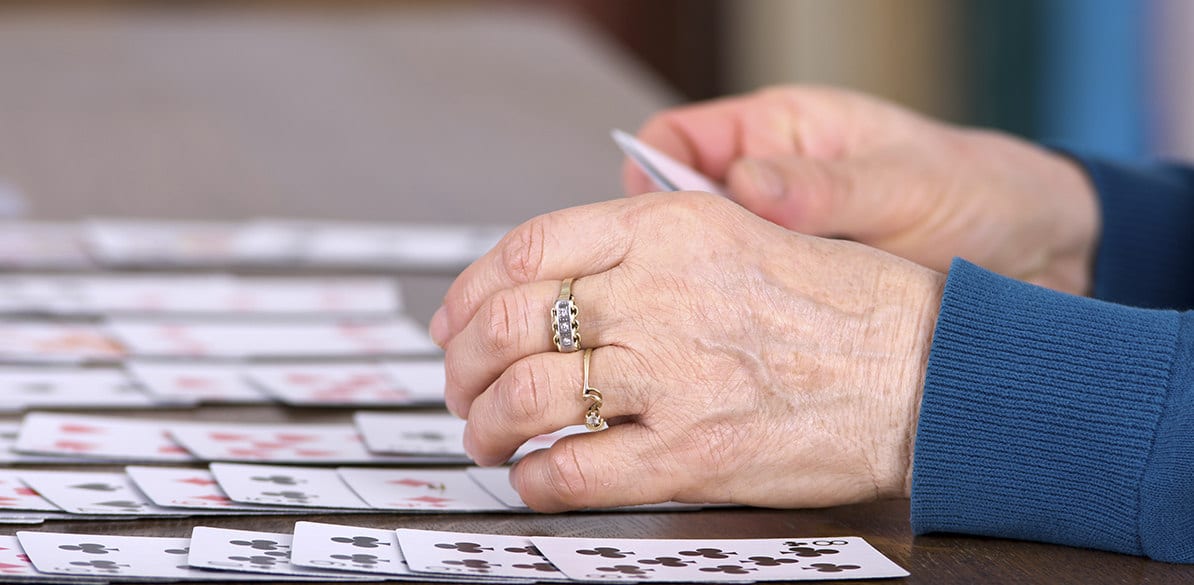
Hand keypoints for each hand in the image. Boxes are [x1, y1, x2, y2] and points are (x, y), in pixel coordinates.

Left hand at [430, 192, 944, 511]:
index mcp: (670, 229)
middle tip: (461, 388)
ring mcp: (672, 373)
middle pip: (512, 323)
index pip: (529, 248)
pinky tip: (537, 476)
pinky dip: (536, 477)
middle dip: (465, 364)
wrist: (923, 369)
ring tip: (487, 437)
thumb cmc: (843, 304)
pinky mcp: (690, 451)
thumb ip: (648, 248)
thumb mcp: (740, 233)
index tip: (455, 320)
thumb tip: (556, 286)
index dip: (471, 290)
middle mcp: (659, 293)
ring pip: (528, 396)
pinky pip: (574, 469)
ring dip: (487, 424)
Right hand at [623, 86, 1098, 294]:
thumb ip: (827, 188)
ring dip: (703, 301)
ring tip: (713, 330)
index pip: (679, 140)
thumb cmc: (976, 193)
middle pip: (676, 215)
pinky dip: (741, 336)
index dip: (651, 172)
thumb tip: (749, 186)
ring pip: (704, 274)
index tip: (651, 216)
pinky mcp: (794, 308)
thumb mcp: (904, 182)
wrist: (1042, 262)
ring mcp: (777, 255)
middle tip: (672, 289)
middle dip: (666, 251)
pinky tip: (750, 356)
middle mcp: (766, 195)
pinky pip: (746, 318)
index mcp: (779, 135)